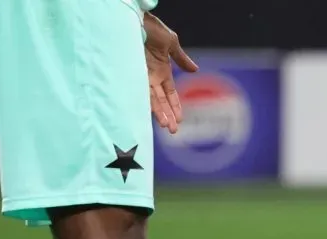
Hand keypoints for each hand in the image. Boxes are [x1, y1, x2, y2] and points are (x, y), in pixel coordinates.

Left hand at [143, 13, 198, 133]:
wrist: (134, 19)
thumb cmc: (152, 28)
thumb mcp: (171, 42)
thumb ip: (181, 58)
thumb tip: (195, 70)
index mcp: (161, 70)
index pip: (170, 94)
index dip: (175, 106)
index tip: (180, 120)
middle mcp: (150, 76)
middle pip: (161, 101)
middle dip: (168, 115)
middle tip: (173, 131)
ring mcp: (140, 75)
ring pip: (151, 99)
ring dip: (159, 113)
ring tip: (165, 126)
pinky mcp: (130, 73)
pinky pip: (139, 91)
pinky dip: (146, 103)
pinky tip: (151, 114)